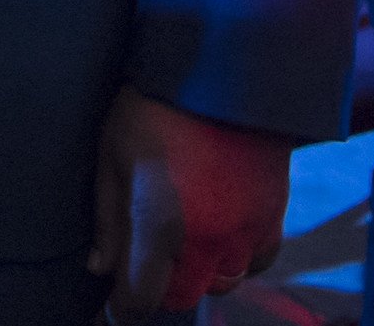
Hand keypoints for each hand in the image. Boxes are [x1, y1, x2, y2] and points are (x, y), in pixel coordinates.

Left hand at [88, 85, 290, 318]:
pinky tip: (216, 234)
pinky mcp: (274, 219)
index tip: (112, 305)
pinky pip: (255, 262)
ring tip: (179, 239)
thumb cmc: (151, 108)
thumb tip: (100, 268)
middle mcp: (208, 239)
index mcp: (160, 224)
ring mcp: (246, 232)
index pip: (141, 296)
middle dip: (159, 285)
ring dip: (198, 272)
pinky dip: (235, 258)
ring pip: (222, 282)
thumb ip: (107, 218)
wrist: (219, 72)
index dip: (122, 307)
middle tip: (143, 259)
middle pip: (184, 295)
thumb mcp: (111, 156)